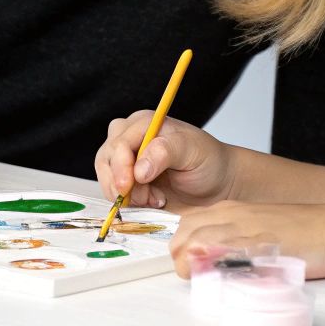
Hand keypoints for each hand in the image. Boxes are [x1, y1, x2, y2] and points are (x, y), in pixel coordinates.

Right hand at [94, 111, 237, 209]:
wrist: (218, 183)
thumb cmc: (208, 161)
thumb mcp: (192, 150)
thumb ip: (165, 152)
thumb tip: (139, 170)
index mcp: (144, 123)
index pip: (119, 143)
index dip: (120, 166)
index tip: (128, 186)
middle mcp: (131, 138)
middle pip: (106, 159)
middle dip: (121, 183)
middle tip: (144, 198)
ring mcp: (127, 161)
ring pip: (107, 177)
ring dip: (127, 194)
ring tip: (156, 198)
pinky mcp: (129, 181)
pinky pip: (114, 192)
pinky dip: (130, 202)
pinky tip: (153, 200)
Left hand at [168, 200, 324, 280]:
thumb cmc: (306, 234)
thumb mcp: (262, 235)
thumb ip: (238, 245)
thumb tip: (216, 265)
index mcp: (232, 211)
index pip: (187, 224)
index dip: (180, 246)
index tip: (187, 263)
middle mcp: (233, 214)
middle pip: (184, 231)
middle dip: (178, 255)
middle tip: (192, 275)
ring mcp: (244, 228)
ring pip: (196, 239)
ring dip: (189, 262)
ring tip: (200, 279)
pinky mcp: (257, 244)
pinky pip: (223, 250)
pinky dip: (211, 262)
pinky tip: (213, 274)